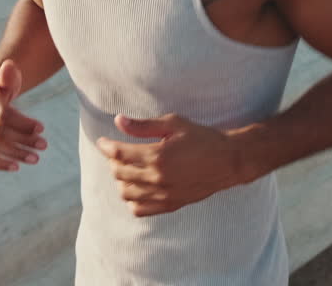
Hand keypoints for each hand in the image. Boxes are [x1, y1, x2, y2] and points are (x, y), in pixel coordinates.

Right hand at [0, 59, 46, 171]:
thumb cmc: (3, 82)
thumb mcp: (8, 74)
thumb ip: (9, 73)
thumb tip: (9, 66)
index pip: (2, 114)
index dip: (22, 123)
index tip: (42, 128)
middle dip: (23, 140)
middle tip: (44, 145)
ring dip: (15, 154)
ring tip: (36, 158)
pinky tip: (17, 167)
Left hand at [97, 114, 250, 216]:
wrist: (228, 161)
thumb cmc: (202, 138)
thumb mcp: (174, 124)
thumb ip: (144, 125)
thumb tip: (118, 121)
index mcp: (157, 156)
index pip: (119, 154)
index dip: (106, 146)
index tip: (103, 141)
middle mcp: (157, 178)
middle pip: (119, 173)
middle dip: (113, 161)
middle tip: (117, 152)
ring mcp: (163, 194)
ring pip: (126, 193)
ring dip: (121, 180)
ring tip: (127, 169)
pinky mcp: (170, 205)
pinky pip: (139, 209)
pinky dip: (131, 200)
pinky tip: (137, 187)